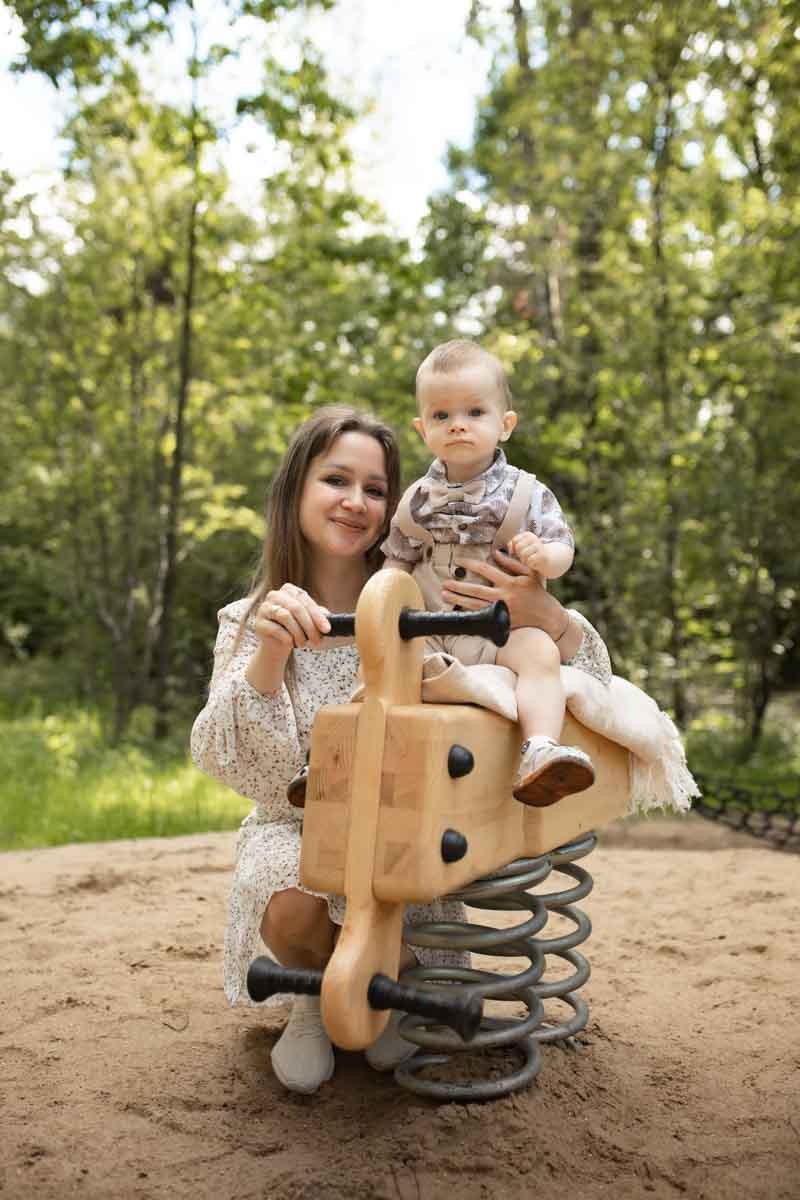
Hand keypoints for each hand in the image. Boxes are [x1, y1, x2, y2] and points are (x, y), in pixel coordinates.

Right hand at [253, 584, 330, 652]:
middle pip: (296, 608)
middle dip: (310, 626)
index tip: (327, 629)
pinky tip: (292, 644)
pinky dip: (287, 638)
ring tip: (304, 644)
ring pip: (285, 616)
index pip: (305, 601)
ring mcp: (264, 608)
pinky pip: (275, 629)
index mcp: (289, 590)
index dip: (318, 616)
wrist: (277, 644)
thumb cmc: (296, 629)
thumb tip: (330, 617)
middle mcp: (275, 595)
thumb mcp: (309, 620)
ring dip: (298, 633)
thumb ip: (318, 615)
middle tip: (317, 640)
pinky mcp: (258, 623)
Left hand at [442, 550, 580, 658]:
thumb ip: (512, 563)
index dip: (470, 564)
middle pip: (475, 590)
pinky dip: (468, 613)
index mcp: (510, 582)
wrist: (547, 618)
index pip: (485, 569)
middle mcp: (504, 596)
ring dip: (458, 600)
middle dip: (458, 586)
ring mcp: (501, 611)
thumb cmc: (538, 593)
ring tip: (444, 595)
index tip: (459, 561)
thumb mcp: (529, 574)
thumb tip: (495, 553)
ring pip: (475, 605)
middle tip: (445, 582)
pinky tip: (457, 610)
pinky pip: (481, 617)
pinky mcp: (501, 622)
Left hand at [508, 531, 545, 574]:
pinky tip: (534, 563)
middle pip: (518, 547)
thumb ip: (512, 546)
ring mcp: (539, 546)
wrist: (547, 560)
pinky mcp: (542, 555)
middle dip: (519, 554)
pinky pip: (530, 560)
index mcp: (528, 535)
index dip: (513, 549)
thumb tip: (511, 551)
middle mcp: (534, 538)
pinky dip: (530, 564)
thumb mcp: (520, 548)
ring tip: (529, 560)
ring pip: (524, 553)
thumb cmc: (530, 554)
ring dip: (524, 560)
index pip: (514, 541)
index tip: (517, 552)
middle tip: (525, 557)